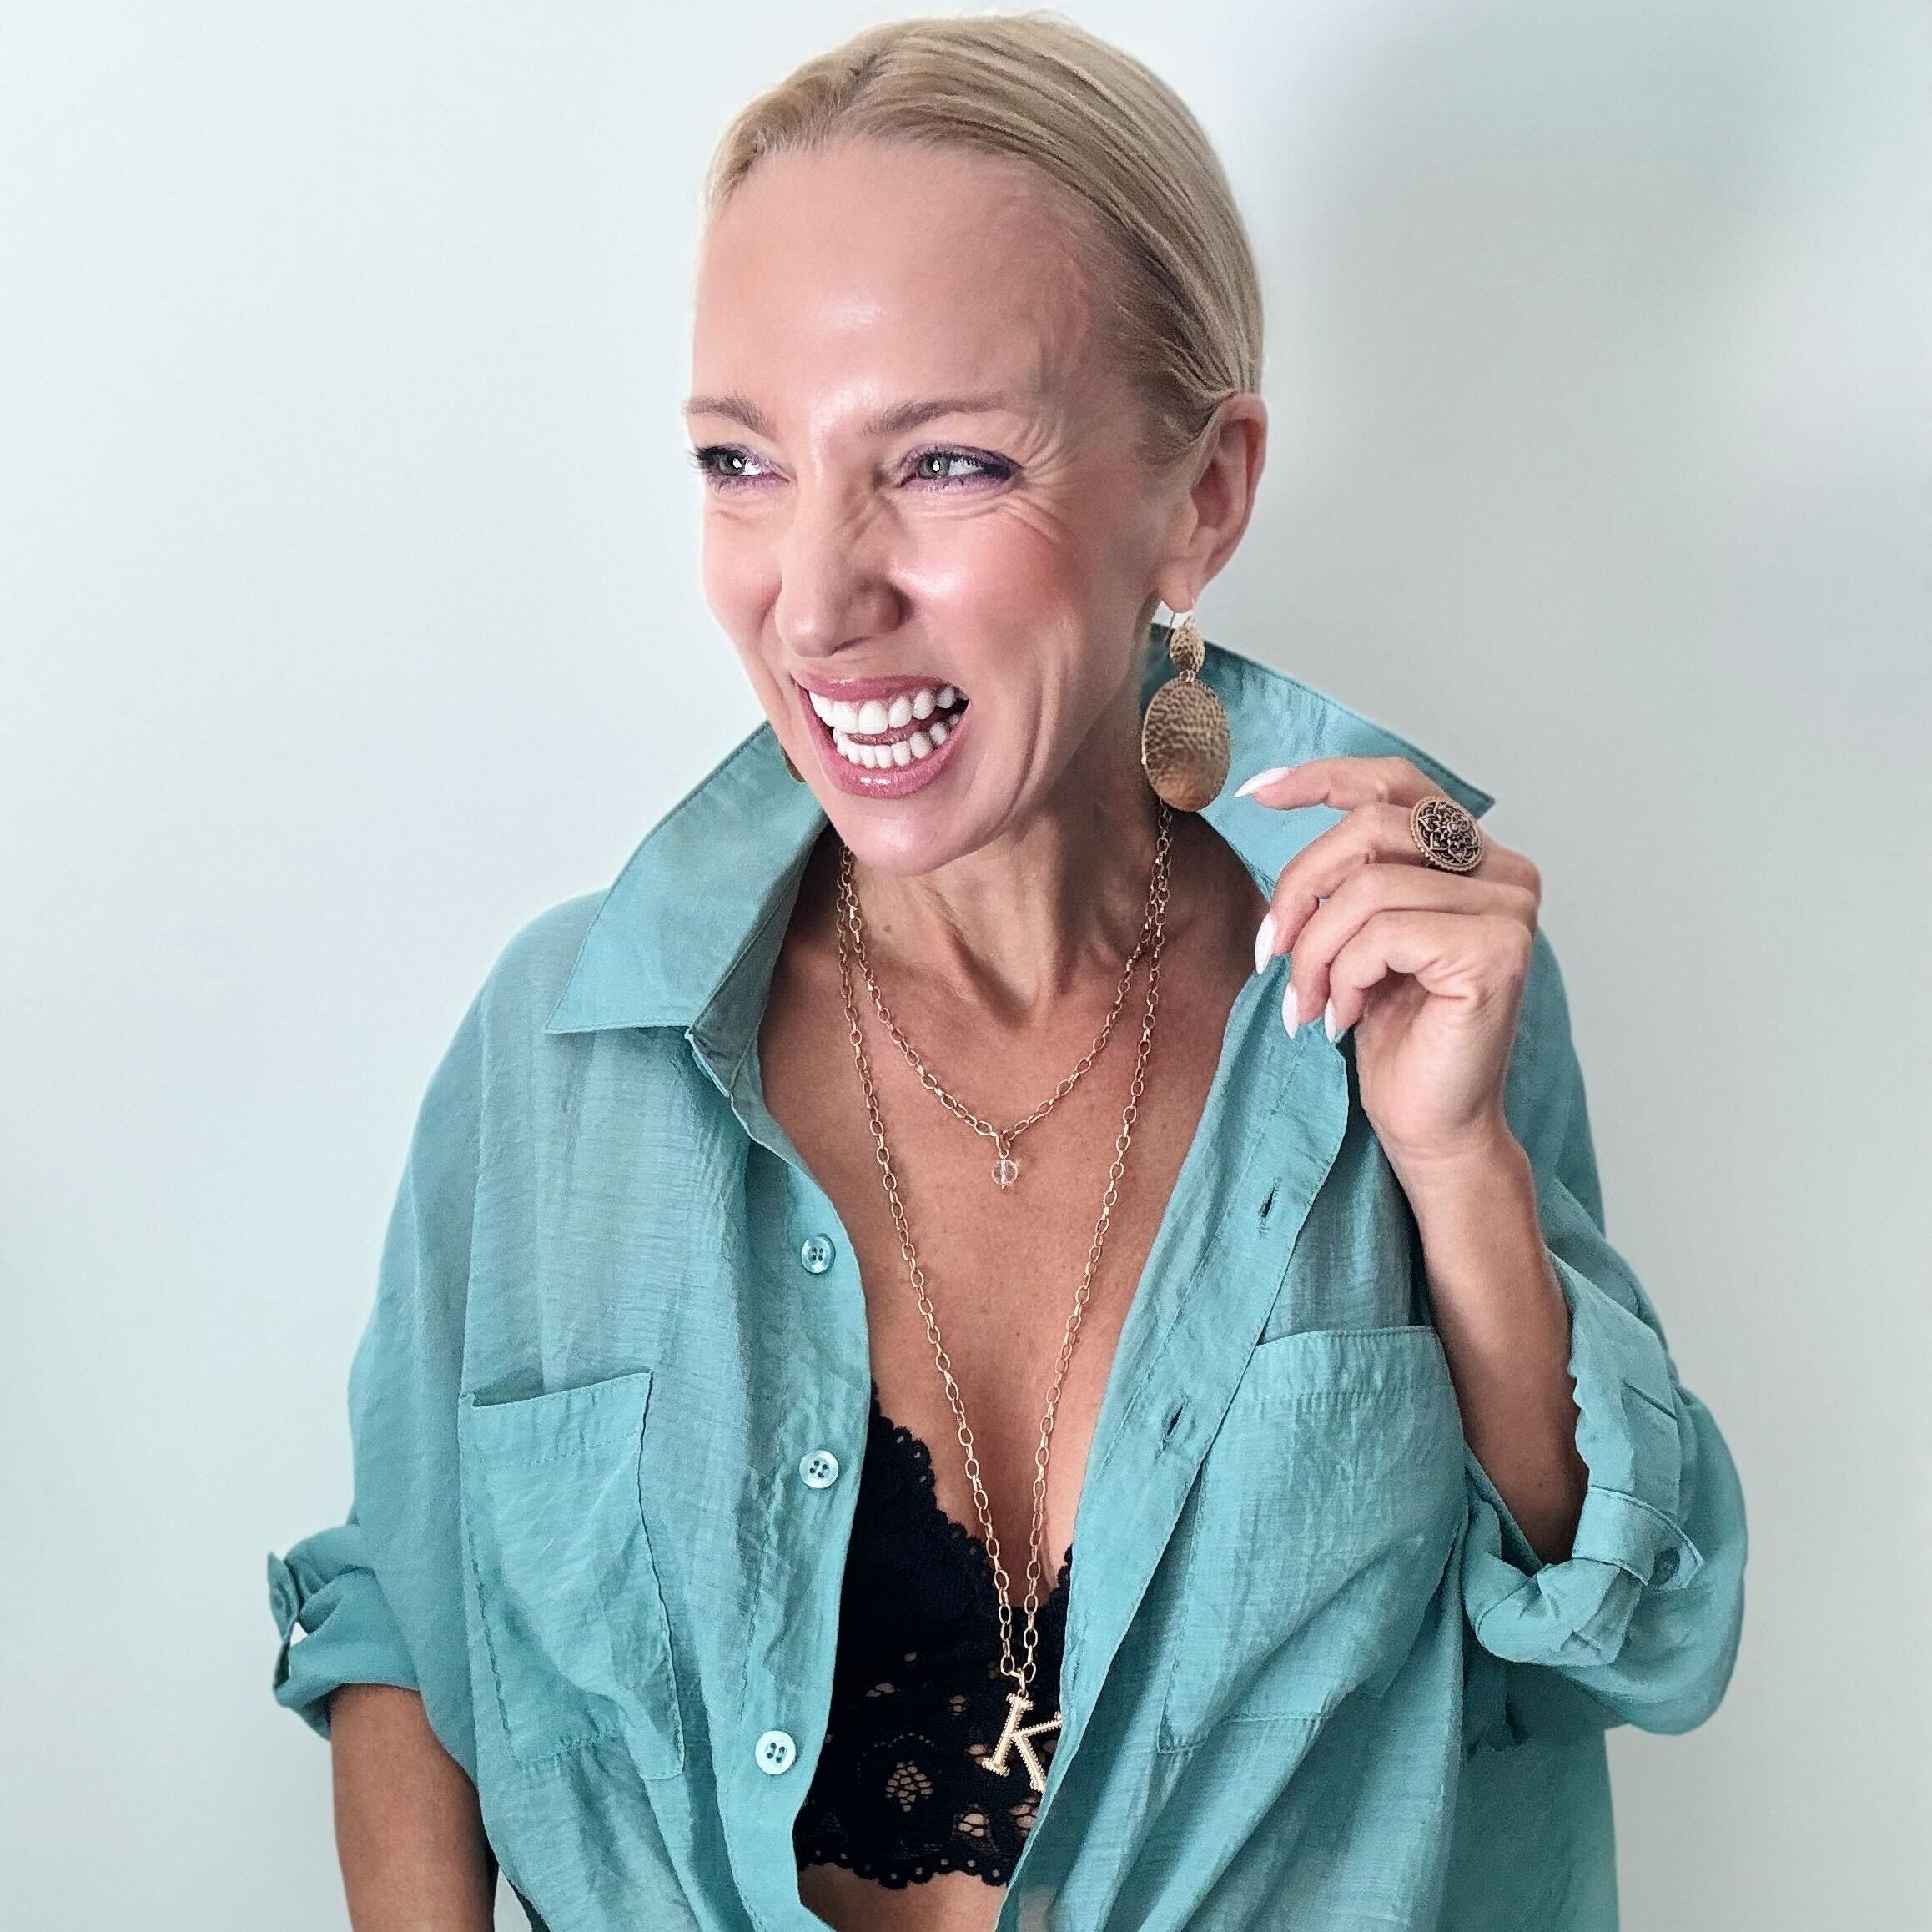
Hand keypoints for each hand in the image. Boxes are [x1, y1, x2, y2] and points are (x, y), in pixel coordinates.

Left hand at [1241, 756, 1541, 1183]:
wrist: (1431, 1125)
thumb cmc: (1394, 1036)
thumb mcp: (1359, 935)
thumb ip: (1349, 873)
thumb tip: (1274, 801)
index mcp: (1475, 855)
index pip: (1395, 782)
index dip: (1322, 778)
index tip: (1255, 793)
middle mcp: (1504, 870)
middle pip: (1370, 827)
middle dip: (1300, 888)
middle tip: (1269, 950)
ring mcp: (1508, 908)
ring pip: (1367, 888)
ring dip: (1314, 952)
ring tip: (1307, 1003)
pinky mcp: (1494, 951)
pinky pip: (1382, 935)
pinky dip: (1343, 978)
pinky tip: (1344, 1019)